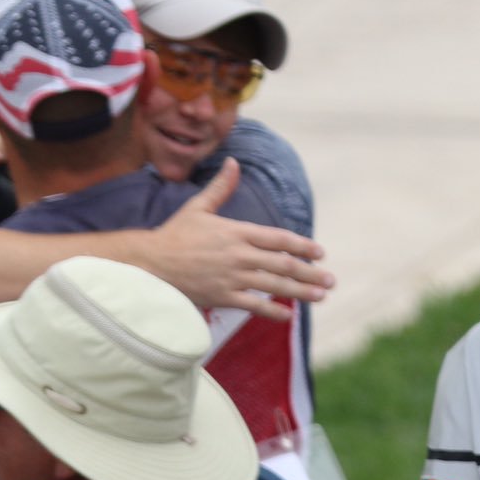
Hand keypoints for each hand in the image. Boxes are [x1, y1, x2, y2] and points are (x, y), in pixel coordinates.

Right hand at [147, 160, 334, 321]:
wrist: (149, 263)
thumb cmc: (173, 235)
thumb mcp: (198, 207)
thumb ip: (220, 188)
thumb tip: (234, 163)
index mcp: (237, 232)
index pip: (279, 239)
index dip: (303, 246)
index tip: (320, 252)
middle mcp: (239, 255)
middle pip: (284, 264)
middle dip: (311, 272)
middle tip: (330, 280)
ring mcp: (232, 277)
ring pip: (274, 285)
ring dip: (301, 291)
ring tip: (320, 295)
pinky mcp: (222, 296)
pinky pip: (253, 305)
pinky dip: (272, 311)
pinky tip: (288, 315)